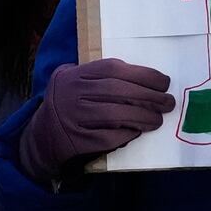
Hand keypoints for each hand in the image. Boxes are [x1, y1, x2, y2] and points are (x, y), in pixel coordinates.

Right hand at [18, 56, 175, 181]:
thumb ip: (99, 75)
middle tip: (168, 102)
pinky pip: (108, 137)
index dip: (143, 74)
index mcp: (74, 75)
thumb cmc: (68, 104)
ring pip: (115, 114)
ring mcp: (74, 119)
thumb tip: (145, 79)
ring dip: (143, 116)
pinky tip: (138, 131)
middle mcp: (72, 94)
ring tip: (158, 119)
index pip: (113, 69)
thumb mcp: (73, 80)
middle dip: (149, 96)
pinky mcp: (78, 141)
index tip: (164, 82)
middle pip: (118, 91)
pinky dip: (127, 134)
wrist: (42, 137)